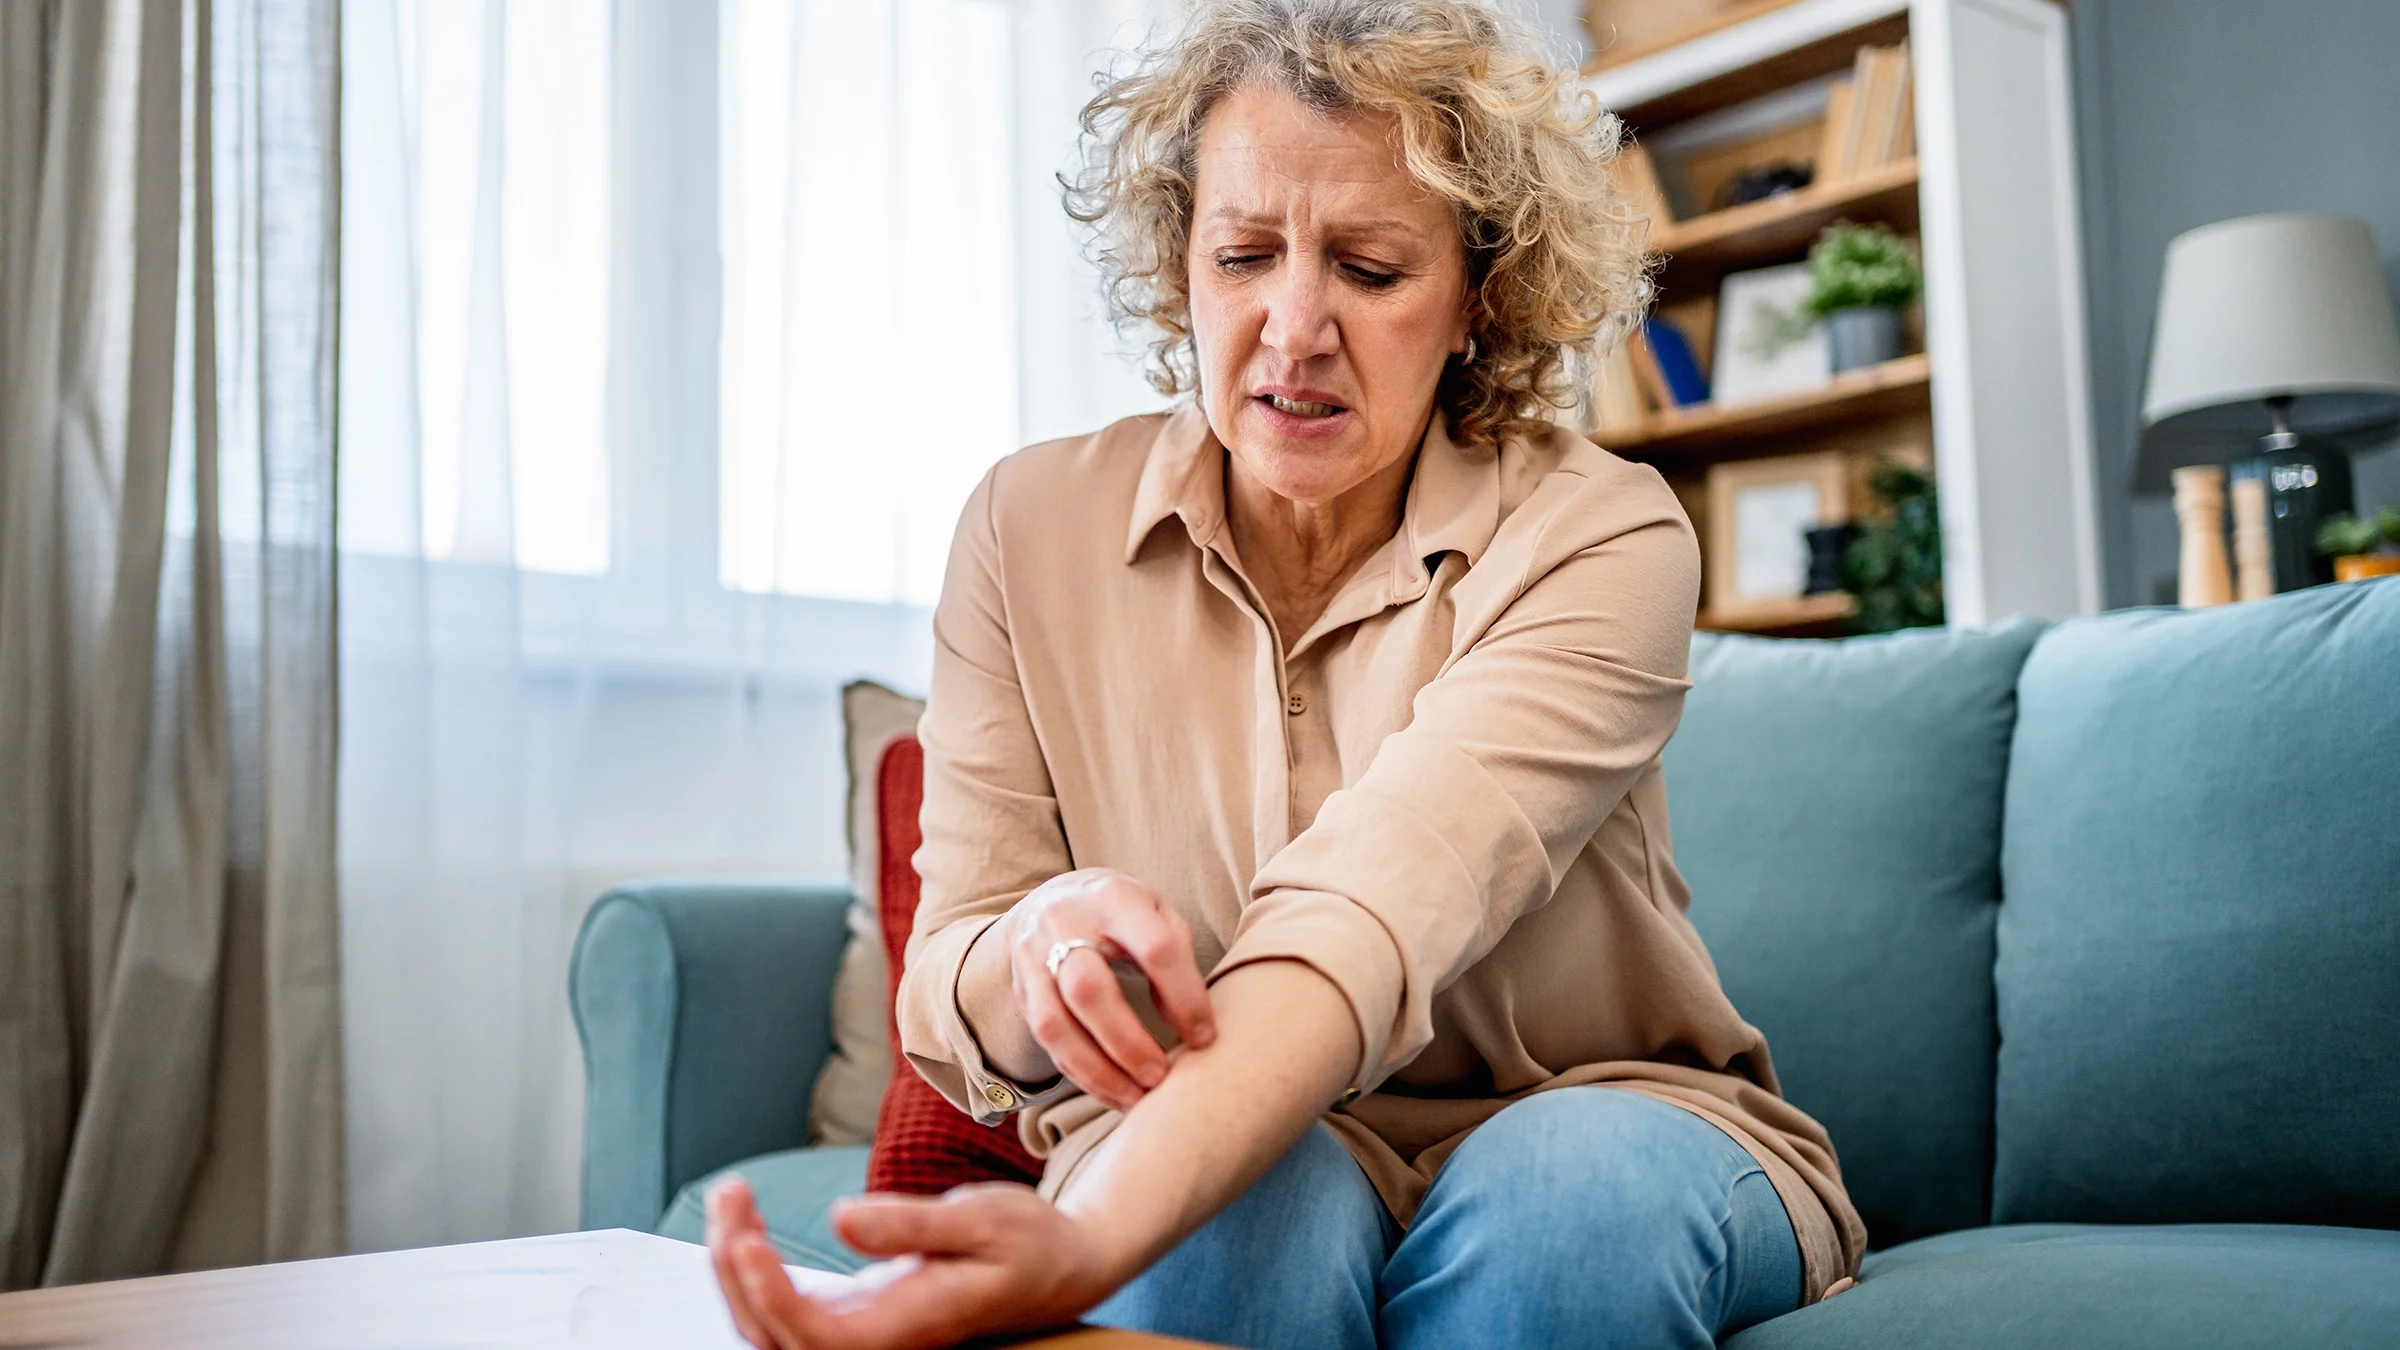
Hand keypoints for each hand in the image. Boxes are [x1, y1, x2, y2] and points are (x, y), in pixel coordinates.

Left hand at [706, 1175, 1120, 1349]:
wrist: (1058, 1269)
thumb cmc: (1029, 1243)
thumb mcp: (984, 1217)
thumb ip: (911, 1224)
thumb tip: (840, 1220)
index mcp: (909, 1326)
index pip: (816, 1336)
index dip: (771, 1296)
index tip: (748, 1238)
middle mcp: (876, 1340)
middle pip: (775, 1336)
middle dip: (735, 1268)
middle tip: (732, 1193)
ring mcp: (862, 1330)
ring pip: (770, 1327)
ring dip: (735, 1267)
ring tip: (732, 1199)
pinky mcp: (855, 1313)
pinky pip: (784, 1308)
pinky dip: (753, 1269)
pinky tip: (749, 1224)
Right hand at [1002, 869, 1216, 1111]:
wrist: (1053, 899)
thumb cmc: (1122, 913)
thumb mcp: (1157, 914)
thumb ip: (1175, 961)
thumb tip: (1187, 1026)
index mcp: (1114, 897)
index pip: (1155, 948)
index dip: (1184, 997)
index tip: (1205, 1037)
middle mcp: (1063, 924)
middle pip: (1087, 989)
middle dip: (1127, 1042)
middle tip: (1161, 1077)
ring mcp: (1033, 958)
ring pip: (1055, 1025)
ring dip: (1099, 1072)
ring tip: (1137, 1100)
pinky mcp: (1021, 991)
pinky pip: (1047, 1044)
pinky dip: (1082, 1076)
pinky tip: (1114, 1093)